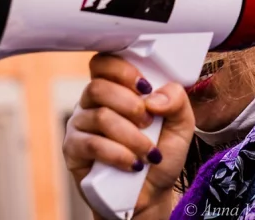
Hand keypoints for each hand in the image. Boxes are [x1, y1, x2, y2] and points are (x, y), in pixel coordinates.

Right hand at [64, 52, 195, 216]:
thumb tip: (153, 97)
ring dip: (130, 135)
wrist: (150, 192)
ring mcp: (80, 125)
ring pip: (99, 116)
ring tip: (148, 151)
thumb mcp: (182, 124)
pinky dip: (118, 154)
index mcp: (116, 88)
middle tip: (149, 122)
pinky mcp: (73, 150)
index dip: (122, 70)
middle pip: (98, 87)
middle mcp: (93, 102)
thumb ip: (177, 100)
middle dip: (130, 105)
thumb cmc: (161, 152)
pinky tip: (133, 164)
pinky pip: (91, 144)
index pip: (104, 62)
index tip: (145, 87)